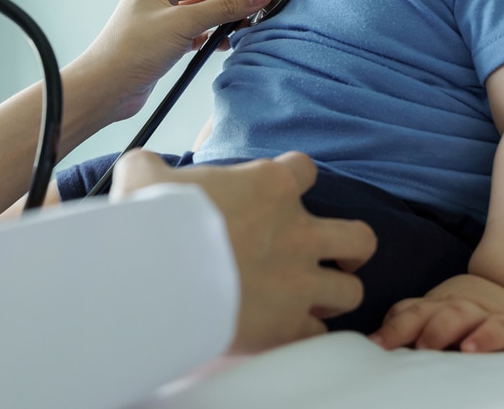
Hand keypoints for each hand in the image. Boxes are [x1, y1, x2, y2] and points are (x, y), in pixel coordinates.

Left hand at [71, 0, 273, 124]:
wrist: (104, 90)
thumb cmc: (131, 51)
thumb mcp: (183, 24)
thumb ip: (224, 7)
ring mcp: (162, 17)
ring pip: (204, 8)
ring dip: (227, 13)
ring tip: (250, 21)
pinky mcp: (165, 40)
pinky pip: (198, 29)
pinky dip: (214, 33)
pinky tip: (227, 42)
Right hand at [111, 150, 376, 353]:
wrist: (156, 273)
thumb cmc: (154, 218)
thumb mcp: (145, 174)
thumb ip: (154, 167)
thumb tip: (144, 168)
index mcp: (269, 187)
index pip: (305, 169)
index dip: (295, 178)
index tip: (278, 190)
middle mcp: (296, 232)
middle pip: (358, 237)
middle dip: (351, 248)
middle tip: (330, 254)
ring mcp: (298, 281)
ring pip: (352, 291)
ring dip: (336, 294)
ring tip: (316, 298)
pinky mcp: (286, 325)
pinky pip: (318, 336)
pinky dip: (306, 334)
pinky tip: (289, 330)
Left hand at [370, 274, 503, 352]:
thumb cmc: (473, 313)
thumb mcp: (442, 314)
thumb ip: (415, 325)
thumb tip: (378, 346)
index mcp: (434, 306)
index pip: (407, 312)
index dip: (388, 327)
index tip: (371, 345)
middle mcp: (453, 306)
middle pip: (424, 312)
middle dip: (403, 328)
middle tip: (387, 346)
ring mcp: (481, 313)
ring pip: (457, 315)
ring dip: (439, 330)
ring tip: (425, 347)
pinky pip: (497, 329)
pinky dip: (485, 338)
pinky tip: (471, 348)